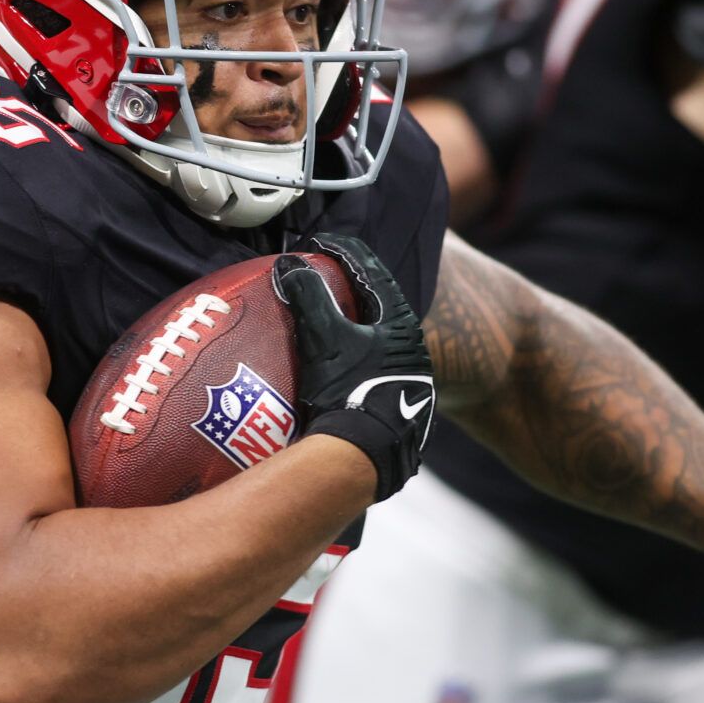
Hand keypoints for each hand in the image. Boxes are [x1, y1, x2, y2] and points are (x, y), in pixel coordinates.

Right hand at [273, 233, 434, 502]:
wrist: (366, 458)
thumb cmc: (349, 392)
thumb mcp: (324, 339)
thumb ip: (309, 296)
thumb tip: (289, 262)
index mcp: (401, 324)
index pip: (372, 271)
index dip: (343, 251)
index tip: (318, 243)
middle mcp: (414, 349)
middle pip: (379, 305)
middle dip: (350, 289)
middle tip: (320, 279)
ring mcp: (411, 381)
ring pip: (379, 339)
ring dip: (353, 326)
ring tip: (324, 321)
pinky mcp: (400, 408)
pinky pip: (375, 369)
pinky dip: (354, 358)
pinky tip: (336, 368)